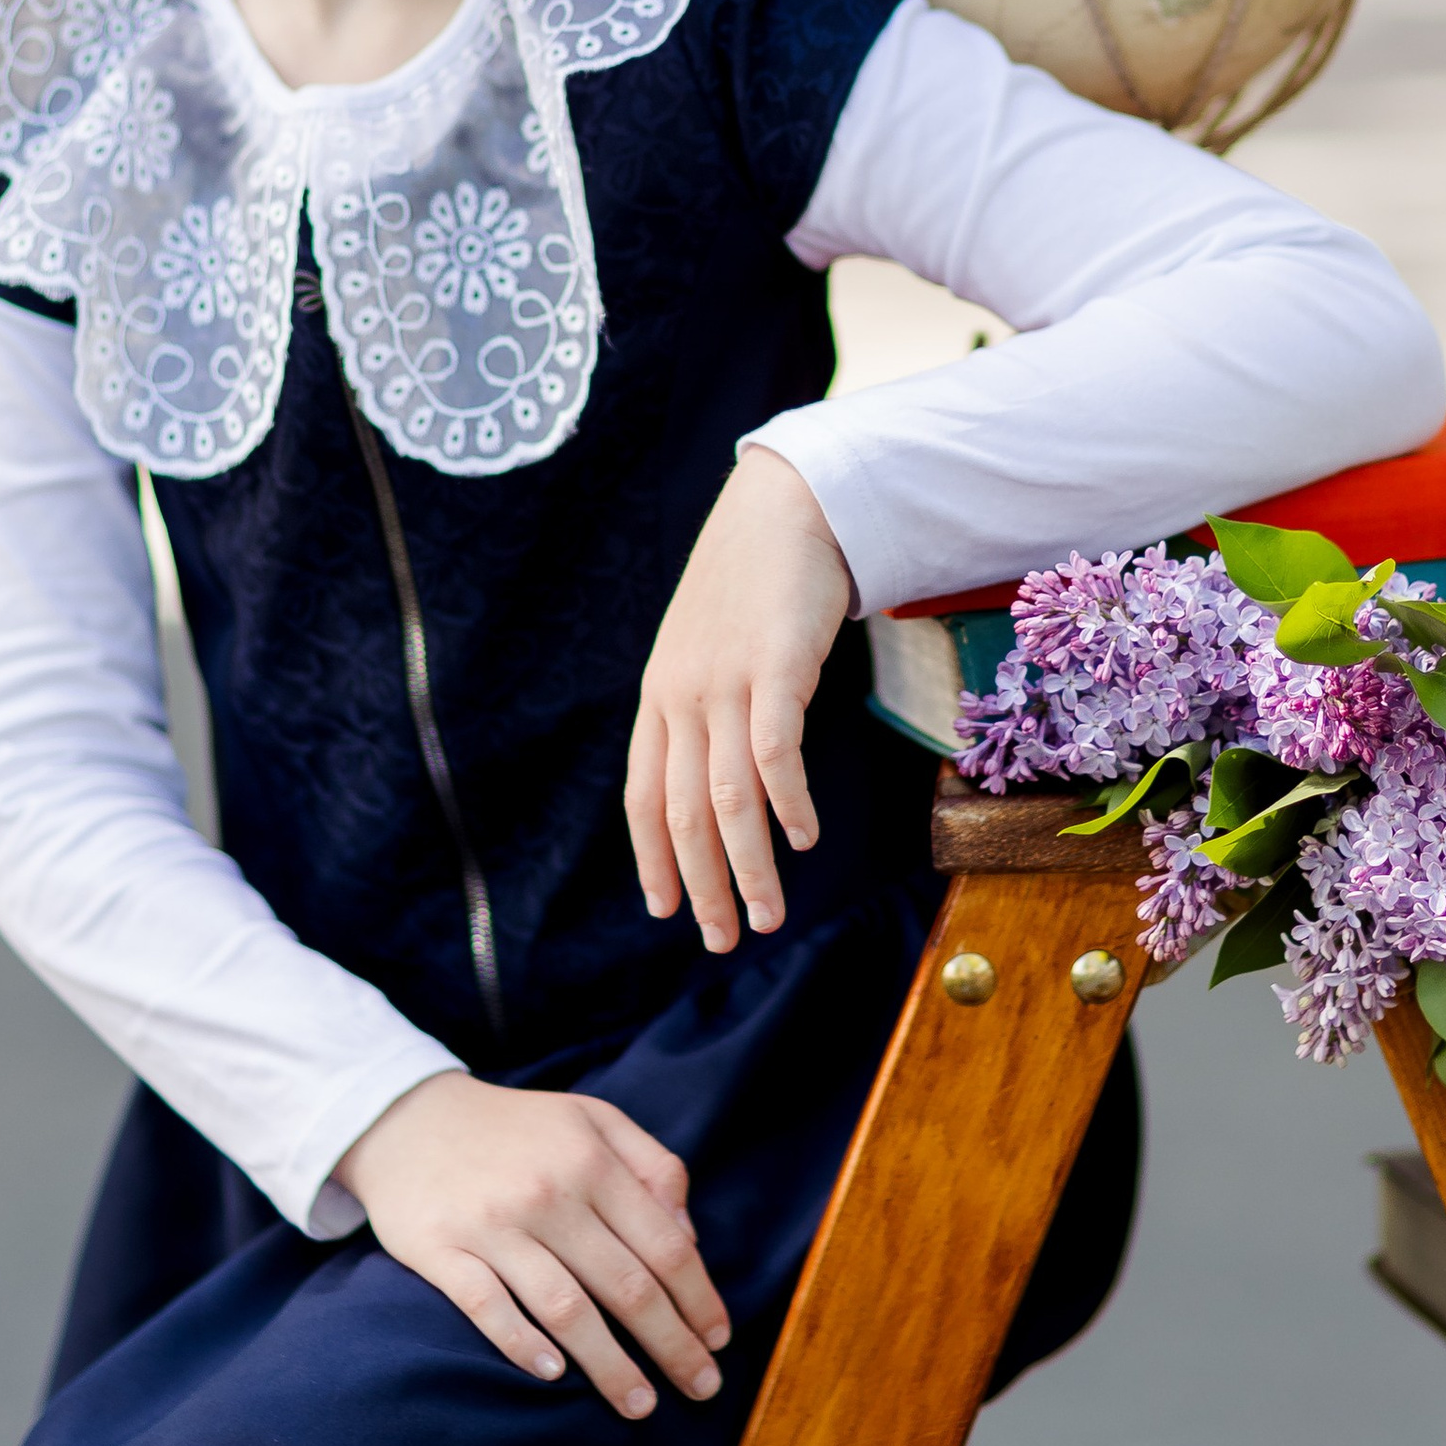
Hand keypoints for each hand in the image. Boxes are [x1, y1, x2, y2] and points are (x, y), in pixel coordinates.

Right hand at [336, 1072, 729, 1420]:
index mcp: (592, 1161)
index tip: (719, 1341)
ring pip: (566, 1309)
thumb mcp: (593, 1119)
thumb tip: (689, 1235)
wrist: (409, 1119)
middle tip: (702, 1389)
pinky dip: (522, 1345)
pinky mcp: (440, 1250)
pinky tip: (554, 1376)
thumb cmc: (517, 1128)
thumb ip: (651, 1165)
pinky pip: (487, 1308)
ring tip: (640, 1406)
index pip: (664, 1245)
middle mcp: (548, 1194)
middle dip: (672, 1345)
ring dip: (609, 1366)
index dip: (698, 1298)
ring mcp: (492, 1225)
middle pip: (626, 1286)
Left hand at [626, 446, 853, 953]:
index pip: (642, 797)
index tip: (666, 910)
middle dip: (702, 885)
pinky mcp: (777, 665)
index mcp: (659, 697)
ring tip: (769, 914)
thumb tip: (715, 776)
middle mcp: (681, 695)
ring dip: (748, 866)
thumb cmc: (751, 584)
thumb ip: (701, 708)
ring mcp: (726, 680)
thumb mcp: (706, 650)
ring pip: (727, 796)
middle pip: (682, 811)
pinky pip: (775, 750)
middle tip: (725, 939)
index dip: (653, 858)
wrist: (784, 506)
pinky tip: (803, 838)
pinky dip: (786, 802)